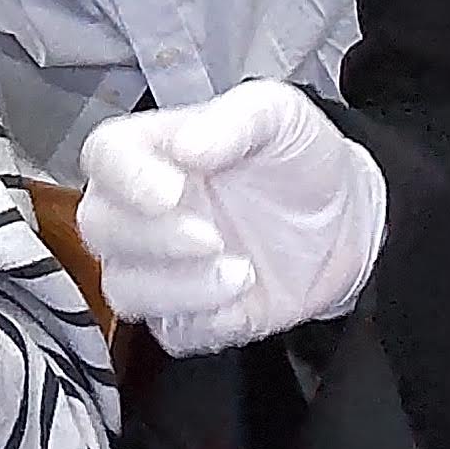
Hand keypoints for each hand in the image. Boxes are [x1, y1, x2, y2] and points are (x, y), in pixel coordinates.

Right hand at [77, 82, 385, 355]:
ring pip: (124, 288)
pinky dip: (203, 324)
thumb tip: (187, 145)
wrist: (349, 220)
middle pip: (99, 227)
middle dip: (152, 239)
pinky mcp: (189, 314)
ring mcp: (162, 266)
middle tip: (213, 237)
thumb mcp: (280, 115)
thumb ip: (234, 120)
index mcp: (155, 150)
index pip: (105, 157)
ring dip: (177, 288)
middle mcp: (145, 209)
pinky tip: (242, 303)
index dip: (125, 178)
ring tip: (241, 273)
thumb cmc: (301, 159)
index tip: (169, 193)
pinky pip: (169, 333)